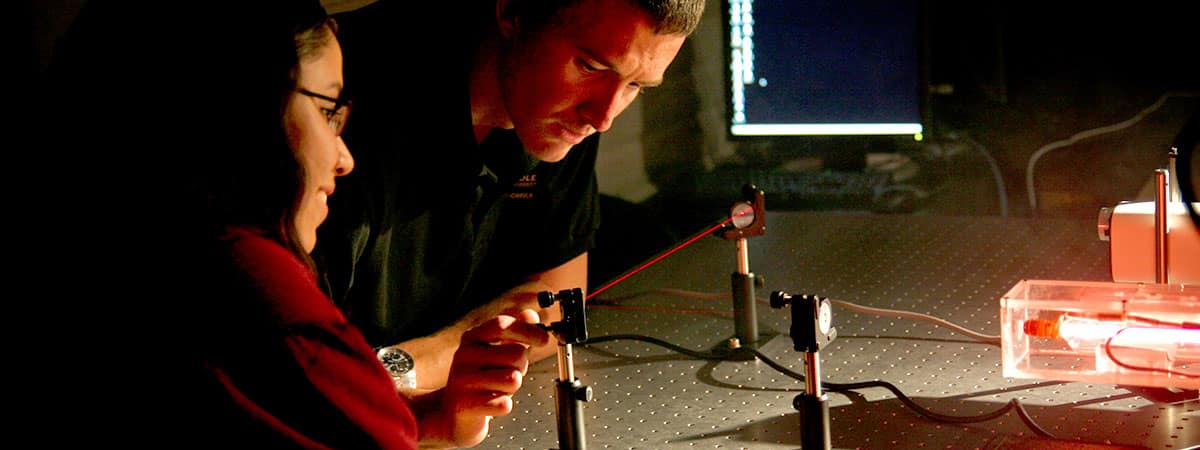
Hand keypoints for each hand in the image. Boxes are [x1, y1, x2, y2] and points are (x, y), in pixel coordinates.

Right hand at [423, 309, 549, 447]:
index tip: (543, 339)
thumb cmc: (479, 380)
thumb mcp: (495, 351)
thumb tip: (531, 315)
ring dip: (512, 388)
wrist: (453, 412)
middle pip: (516, 354)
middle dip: (522, 367)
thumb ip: (514, 333)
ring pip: (513, 380)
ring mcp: (462, 380)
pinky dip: (504, 405)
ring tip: (498, 388)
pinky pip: (504, 403)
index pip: (502, 325)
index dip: (527, 330)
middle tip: (509, 373)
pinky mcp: (465, 404)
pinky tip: (491, 403)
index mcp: (472, 338)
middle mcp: (464, 355)